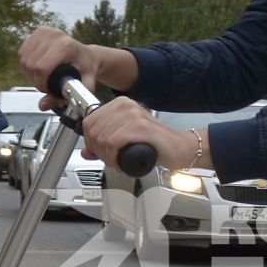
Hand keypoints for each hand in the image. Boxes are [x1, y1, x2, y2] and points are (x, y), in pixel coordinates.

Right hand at [17, 28, 138, 105]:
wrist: (87, 56)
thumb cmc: (86, 70)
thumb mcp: (83, 86)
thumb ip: (64, 97)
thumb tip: (43, 105)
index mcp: (66, 46)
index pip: (41, 67)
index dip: (41, 83)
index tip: (48, 90)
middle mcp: (54, 35)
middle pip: (30, 64)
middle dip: (36, 80)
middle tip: (47, 84)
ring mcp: (44, 31)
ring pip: (24, 59)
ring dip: (30, 73)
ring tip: (45, 76)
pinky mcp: (37, 32)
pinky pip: (22, 53)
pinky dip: (27, 64)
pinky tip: (39, 66)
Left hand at [73, 97, 201, 170]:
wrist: (181, 148)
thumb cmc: (157, 143)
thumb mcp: (125, 140)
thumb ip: (105, 143)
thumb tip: (86, 151)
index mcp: (120, 104)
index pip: (89, 121)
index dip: (90, 141)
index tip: (99, 152)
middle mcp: (125, 106)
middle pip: (93, 131)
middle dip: (98, 151)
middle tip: (109, 159)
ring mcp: (132, 115)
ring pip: (102, 138)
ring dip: (106, 156)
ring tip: (117, 162)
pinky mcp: (139, 127)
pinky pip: (113, 143)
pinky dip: (112, 157)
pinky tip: (120, 163)